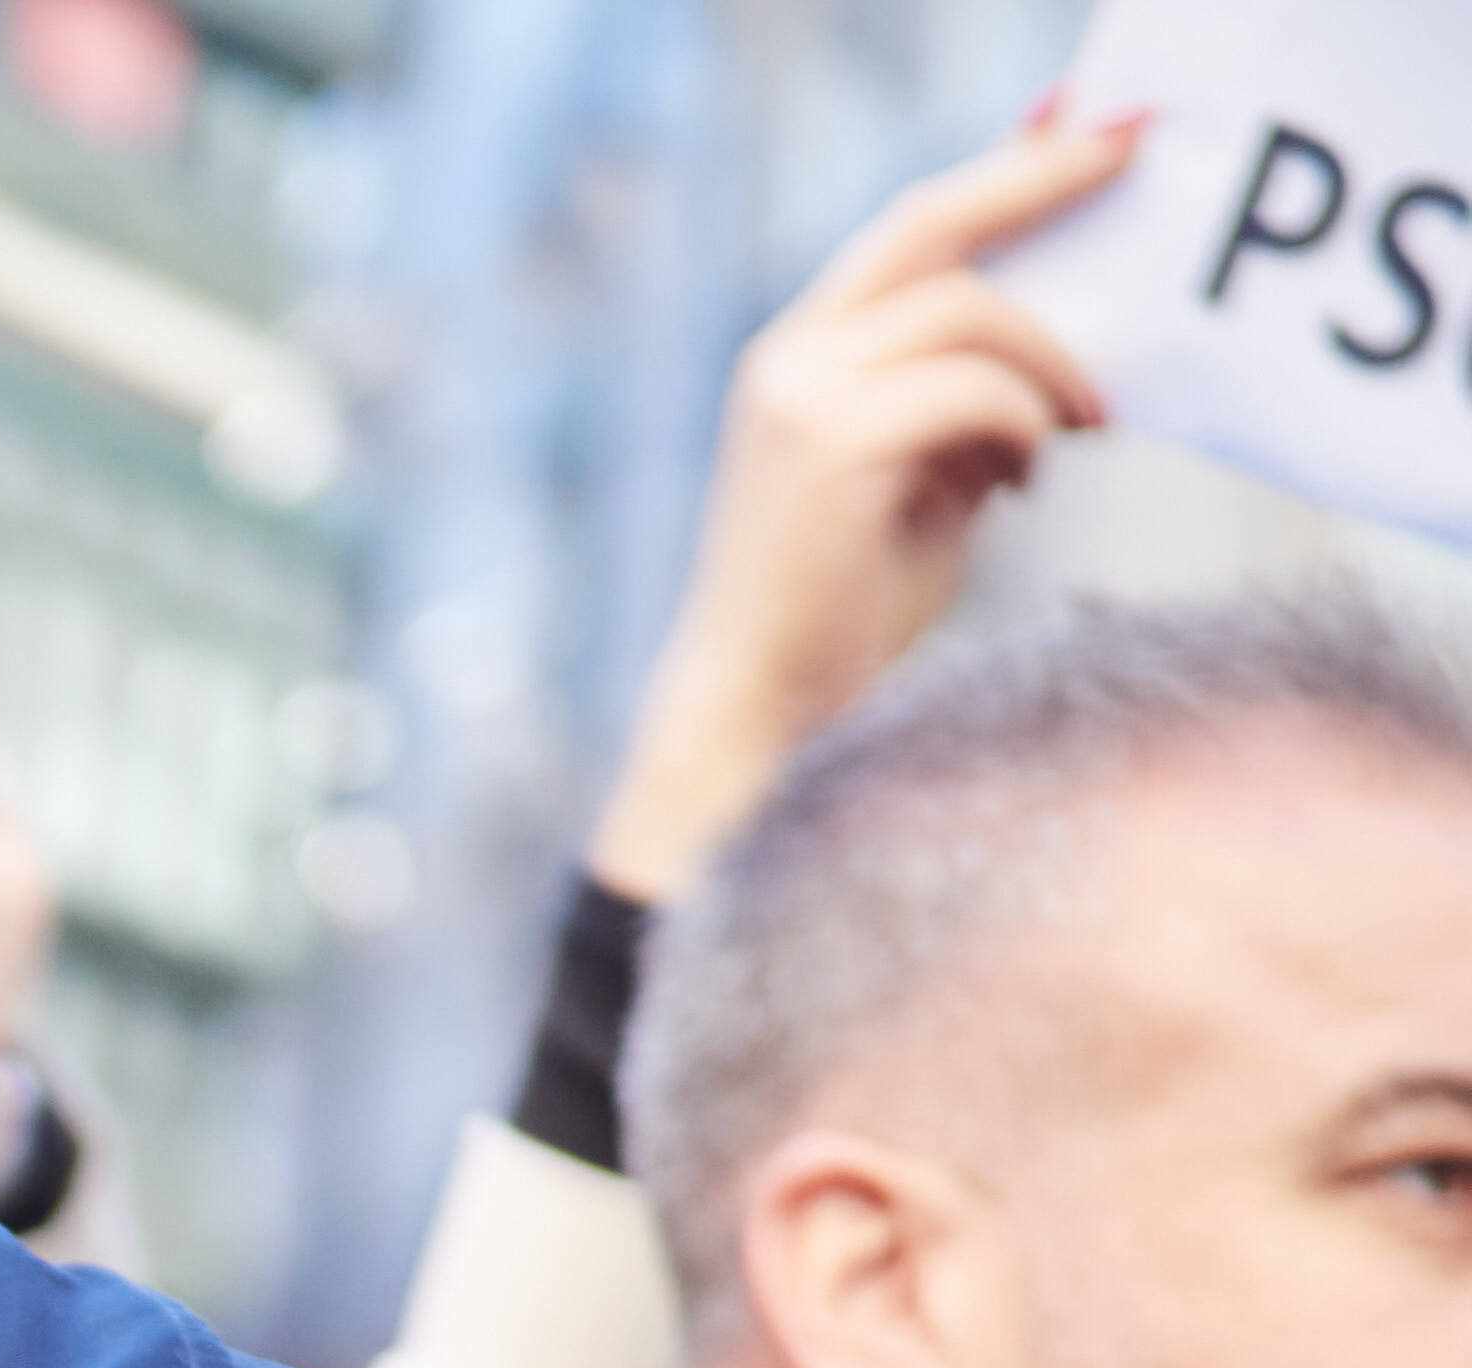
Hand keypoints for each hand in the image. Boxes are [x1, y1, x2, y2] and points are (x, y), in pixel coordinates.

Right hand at [583, 109, 1139, 899]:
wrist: (760, 710)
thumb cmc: (841, 612)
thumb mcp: (917, 478)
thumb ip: (962, 404)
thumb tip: (1060, 354)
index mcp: (798, 356)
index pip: (910, 231)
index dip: (1005, 175)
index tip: (1091, 130)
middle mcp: (788, 357)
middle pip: (931, 224)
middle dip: (1041, 180)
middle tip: (1133, 154)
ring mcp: (801, 396)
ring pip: (970, 310)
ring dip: (1052, 360)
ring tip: (1089, 424)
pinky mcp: (834, 447)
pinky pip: (974, 391)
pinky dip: (1024, 424)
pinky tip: (1024, 483)